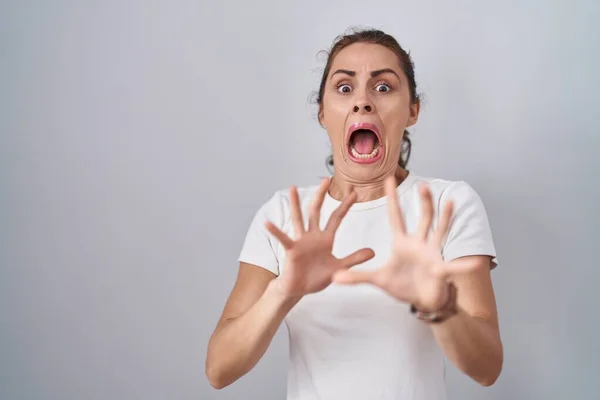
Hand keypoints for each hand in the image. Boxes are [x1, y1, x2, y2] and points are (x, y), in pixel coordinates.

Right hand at [265, 178, 374, 297]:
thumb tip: (373, 252)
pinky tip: (268, 223)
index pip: (336, 217)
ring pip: (299, 218)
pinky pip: (283, 239)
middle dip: (321, 195)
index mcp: (325, 239)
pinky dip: (275, 231)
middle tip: (326, 179)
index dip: (345, 206)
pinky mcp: (291, 250)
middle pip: (317, 211)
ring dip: (296, 203)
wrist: (300, 290)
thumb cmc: (316, 277)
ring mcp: (301, 242)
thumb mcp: (339, 268)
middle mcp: (312, 236)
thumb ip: (354, 259)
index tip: (355, 192)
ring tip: (293, 187)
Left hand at [333, 177, 478, 310]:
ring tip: (451, 202)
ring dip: (445, 218)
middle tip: (424, 185)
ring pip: (439, 231)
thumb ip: (358, 277)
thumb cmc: (402, 285)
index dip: (392, 198)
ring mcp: (432, 254)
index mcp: (402, 242)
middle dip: (424, 203)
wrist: (421, 300)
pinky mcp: (440, 269)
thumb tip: (335, 279)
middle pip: (422, 218)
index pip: (396, 216)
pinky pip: (452, 267)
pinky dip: (462, 266)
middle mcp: (419, 243)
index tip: (388, 179)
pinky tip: (473, 263)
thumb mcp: (378, 280)